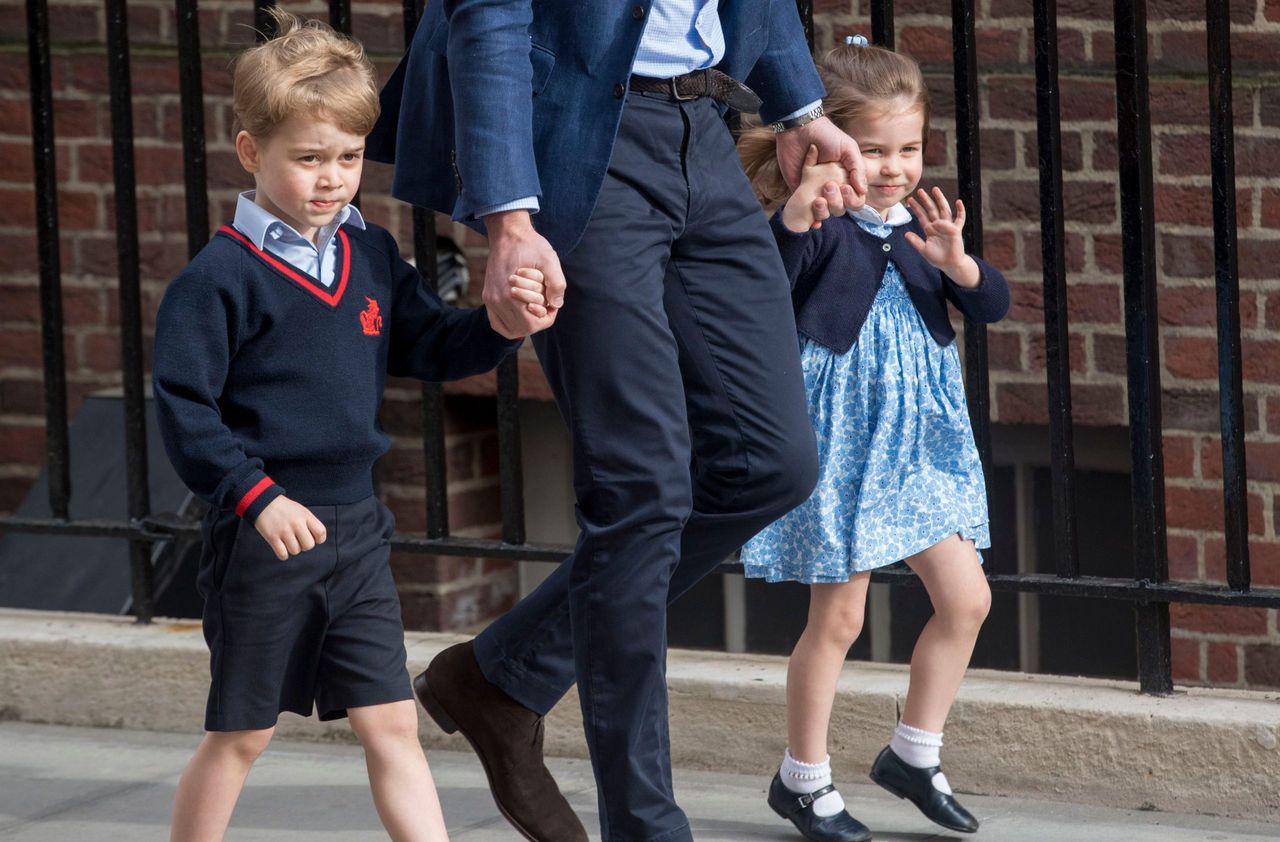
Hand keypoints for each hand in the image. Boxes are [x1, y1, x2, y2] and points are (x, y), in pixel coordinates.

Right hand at [255, 496, 325, 560]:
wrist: (263, 502)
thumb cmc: (285, 508)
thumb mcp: (301, 511)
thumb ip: (310, 523)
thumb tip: (316, 539)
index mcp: (305, 516)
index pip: (321, 532)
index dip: (319, 539)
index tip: (313, 538)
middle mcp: (296, 523)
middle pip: (309, 545)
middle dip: (304, 545)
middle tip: (298, 540)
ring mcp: (284, 531)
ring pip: (295, 551)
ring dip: (292, 549)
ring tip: (288, 541)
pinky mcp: (272, 537)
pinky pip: (283, 555)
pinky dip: (283, 554)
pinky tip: (281, 547)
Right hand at [483, 211, 565, 337]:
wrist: (508, 233)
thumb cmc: (530, 245)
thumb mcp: (550, 260)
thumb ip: (557, 284)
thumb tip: (555, 305)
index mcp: (510, 294)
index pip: (532, 325)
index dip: (547, 318)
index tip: (552, 303)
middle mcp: (497, 301)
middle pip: (522, 329)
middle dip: (538, 320)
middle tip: (546, 304)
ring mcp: (490, 300)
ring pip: (510, 329)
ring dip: (526, 322)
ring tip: (535, 306)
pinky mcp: (487, 297)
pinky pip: (497, 323)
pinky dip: (510, 325)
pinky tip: (521, 316)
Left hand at [775, 115, 866, 211]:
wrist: (799, 130)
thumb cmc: (826, 135)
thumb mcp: (848, 148)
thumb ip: (857, 168)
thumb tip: (863, 190)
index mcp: (847, 177)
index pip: (856, 197)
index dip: (853, 198)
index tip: (845, 188)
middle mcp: (834, 186)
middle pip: (842, 207)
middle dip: (837, 202)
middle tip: (828, 187)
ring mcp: (817, 190)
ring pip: (826, 212)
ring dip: (824, 211)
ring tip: (818, 200)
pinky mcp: (800, 192)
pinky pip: (808, 211)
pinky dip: (812, 219)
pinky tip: (813, 221)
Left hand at [905, 187, 979, 286]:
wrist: (949, 264)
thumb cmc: (937, 257)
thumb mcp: (923, 250)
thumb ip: (915, 242)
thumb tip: (905, 234)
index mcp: (930, 229)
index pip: (922, 216)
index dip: (916, 208)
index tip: (909, 200)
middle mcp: (938, 225)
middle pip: (932, 210)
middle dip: (926, 200)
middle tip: (920, 190)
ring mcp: (947, 226)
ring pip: (944, 210)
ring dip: (940, 200)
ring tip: (935, 190)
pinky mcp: (956, 230)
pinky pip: (960, 219)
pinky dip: (960, 211)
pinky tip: (958, 202)